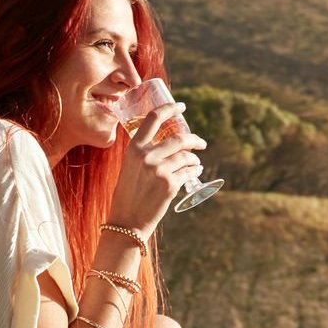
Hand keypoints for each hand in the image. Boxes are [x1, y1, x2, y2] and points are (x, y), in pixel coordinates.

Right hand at [107, 104, 206, 234]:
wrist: (127, 221)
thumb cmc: (128, 194)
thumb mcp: (130, 167)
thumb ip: (145, 153)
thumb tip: (170, 142)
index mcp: (134, 148)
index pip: (153, 118)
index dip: (169, 108)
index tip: (181, 106)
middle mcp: (146, 156)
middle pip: (179, 138)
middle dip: (194, 140)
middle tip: (201, 143)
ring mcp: (159, 170)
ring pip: (186, 156)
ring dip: (194, 159)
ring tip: (195, 163)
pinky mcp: (170, 184)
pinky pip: (189, 172)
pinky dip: (194, 171)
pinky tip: (195, 172)